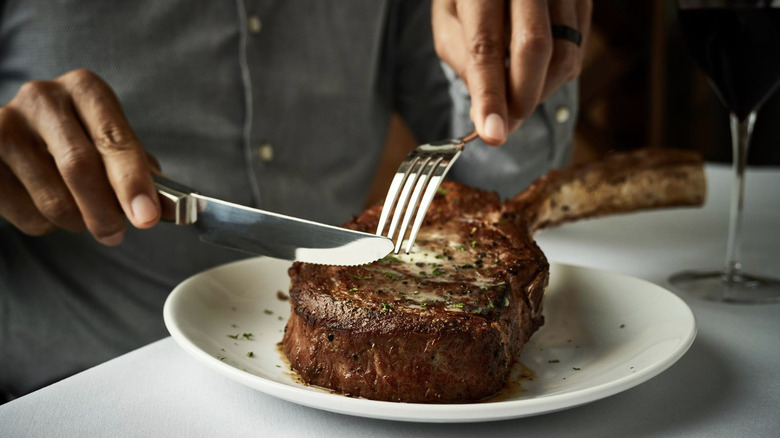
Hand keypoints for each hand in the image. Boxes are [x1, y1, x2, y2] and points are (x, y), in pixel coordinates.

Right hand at [0, 69, 160, 244]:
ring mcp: (5, 124)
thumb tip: (163, 208)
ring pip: (52, 198)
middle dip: (105, 212)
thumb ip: (138, 170)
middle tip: (116, 234)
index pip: (113, 139)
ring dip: (77, 222)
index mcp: (85, 89)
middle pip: (79, 167)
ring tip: (84, 218)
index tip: (147, 217)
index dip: (132, 182)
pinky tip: (47, 208)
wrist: (21, 133)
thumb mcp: (111, 142)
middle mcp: (42, 97)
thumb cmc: (79, 139)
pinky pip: (24, 213)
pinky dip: (45, 225)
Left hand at [432, 0, 591, 144]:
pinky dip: (555, 75)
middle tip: (506, 125)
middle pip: (534, 48)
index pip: (486, 46)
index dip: (491, 95)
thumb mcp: (449, 19)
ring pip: (563, 55)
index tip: (493, 134)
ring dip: (539, 91)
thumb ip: (463, 62)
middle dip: (521, 99)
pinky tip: (534, 70)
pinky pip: (577, 52)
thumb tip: (484, 115)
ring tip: (515, 92)